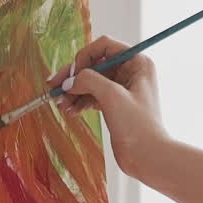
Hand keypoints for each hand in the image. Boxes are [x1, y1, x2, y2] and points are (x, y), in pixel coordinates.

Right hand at [54, 37, 168, 181]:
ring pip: (91, 82)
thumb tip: (70, 80)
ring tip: (61, 104)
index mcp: (137, 62)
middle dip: (74, 76)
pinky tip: (70, 111)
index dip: (86, 56)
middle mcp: (130, 72)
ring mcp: (122, 89)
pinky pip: (92, 96)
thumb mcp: (113, 97)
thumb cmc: (139, 126)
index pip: (105, 46)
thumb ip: (89, 81)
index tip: (74, 74)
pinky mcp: (114, 105)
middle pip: (94, 64)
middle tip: (54, 85)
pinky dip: (79, 102)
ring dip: (74, 91)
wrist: (148, 157)